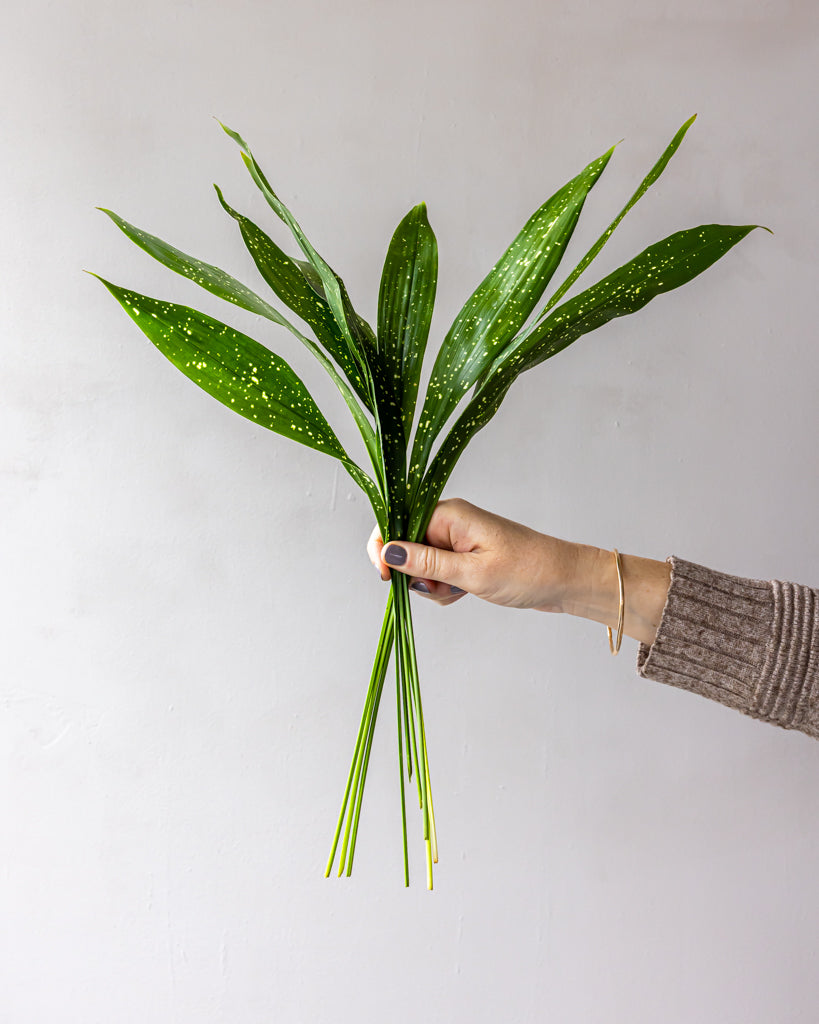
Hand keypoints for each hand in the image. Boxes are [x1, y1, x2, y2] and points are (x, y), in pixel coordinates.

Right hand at [367, 498, 671, 644]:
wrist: (565, 581)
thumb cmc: (526, 571)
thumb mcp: (471, 572)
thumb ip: (425, 563)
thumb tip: (386, 552)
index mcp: (449, 515)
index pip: (397, 522)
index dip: (384, 549)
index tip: (387, 577)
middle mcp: (449, 522)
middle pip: (406, 547)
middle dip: (414, 574)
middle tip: (439, 587)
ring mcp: (457, 540)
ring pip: (421, 566)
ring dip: (432, 586)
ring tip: (459, 592)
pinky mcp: (465, 557)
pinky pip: (438, 574)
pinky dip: (445, 589)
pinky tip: (464, 594)